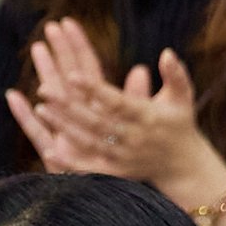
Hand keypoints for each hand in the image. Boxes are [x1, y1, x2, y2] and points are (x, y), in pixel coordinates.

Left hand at [5, 18, 222, 197]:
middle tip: (44, 89)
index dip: (94, 90)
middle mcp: (134, 138)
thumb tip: (168, 52)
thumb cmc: (180, 124)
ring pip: (90, 142)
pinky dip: (71, 164)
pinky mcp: (118, 173)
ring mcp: (124, 157)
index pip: (117, 102)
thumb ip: (176, 75)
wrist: (184, 166)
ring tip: (41, 108)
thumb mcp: (182, 98)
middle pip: (97, 121)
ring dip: (65, 127)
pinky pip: (92, 169)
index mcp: (147, 117)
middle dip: (69, 106)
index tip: (72, 75)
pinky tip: (49, 153)